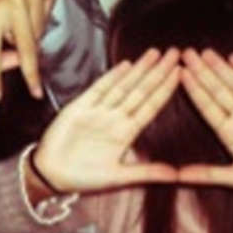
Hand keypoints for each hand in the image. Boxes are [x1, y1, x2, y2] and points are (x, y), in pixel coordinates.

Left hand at [0, 0, 57, 100]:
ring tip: (20, 26)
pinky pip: (47, 16)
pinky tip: (30, 8)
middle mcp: (13, 2)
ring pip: (37, 32)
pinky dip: (39, 19)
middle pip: (25, 48)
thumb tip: (12, 62)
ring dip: (30, 37)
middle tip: (35, 93)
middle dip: (30, 73)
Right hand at [33, 48, 180, 191]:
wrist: (51, 175)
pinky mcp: (79, 107)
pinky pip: (98, 89)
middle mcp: (115, 119)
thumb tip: (176, 175)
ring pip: (123, 86)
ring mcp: (98, 111)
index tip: (181, 73)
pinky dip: (111, 77)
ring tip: (155, 53)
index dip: (166, 90)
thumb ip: (146, 173)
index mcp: (126, 133)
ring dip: (139, 70)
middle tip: (176, 53)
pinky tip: (125, 66)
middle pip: (141, 91)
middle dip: (158, 72)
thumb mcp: (118, 178)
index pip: (151, 106)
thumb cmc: (83, 178)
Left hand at [176, 49, 232, 189]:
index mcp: (229, 132)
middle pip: (218, 91)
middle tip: (186, 54)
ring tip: (205, 53)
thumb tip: (175, 177)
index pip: (207, 107)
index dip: (194, 91)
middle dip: (202, 73)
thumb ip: (206, 174)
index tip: (179, 74)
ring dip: (221, 68)